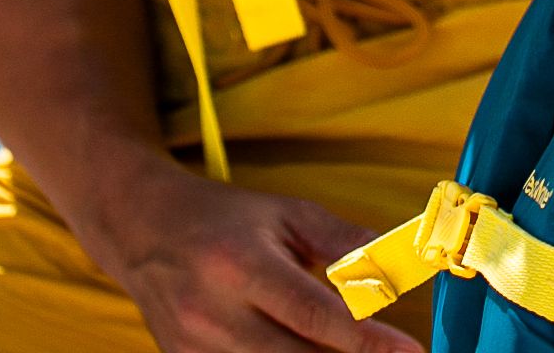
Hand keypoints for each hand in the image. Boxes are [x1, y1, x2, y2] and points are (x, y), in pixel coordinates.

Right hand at [102, 170, 413, 351]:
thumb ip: (343, 241)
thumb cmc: (226, 218)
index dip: (367, 340)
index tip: (409, 352)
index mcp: (244, 266)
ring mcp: (195, 350)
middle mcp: (216, 315)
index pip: (315, 316)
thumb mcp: (287, 214)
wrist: (143, 229)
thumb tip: (394, 269)